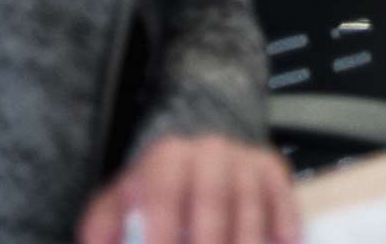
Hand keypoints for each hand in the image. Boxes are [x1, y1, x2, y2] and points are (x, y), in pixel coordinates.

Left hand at [79, 135, 298, 243]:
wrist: (197, 156)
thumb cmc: (156, 191)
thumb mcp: (119, 202)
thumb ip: (103, 227)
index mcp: (167, 157)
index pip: (164, 193)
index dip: (164, 229)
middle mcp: (210, 151)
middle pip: (212, 200)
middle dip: (208, 240)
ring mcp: (245, 160)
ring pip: (249, 205)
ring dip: (245, 242)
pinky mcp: (273, 169)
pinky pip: (283, 200)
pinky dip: (283, 228)